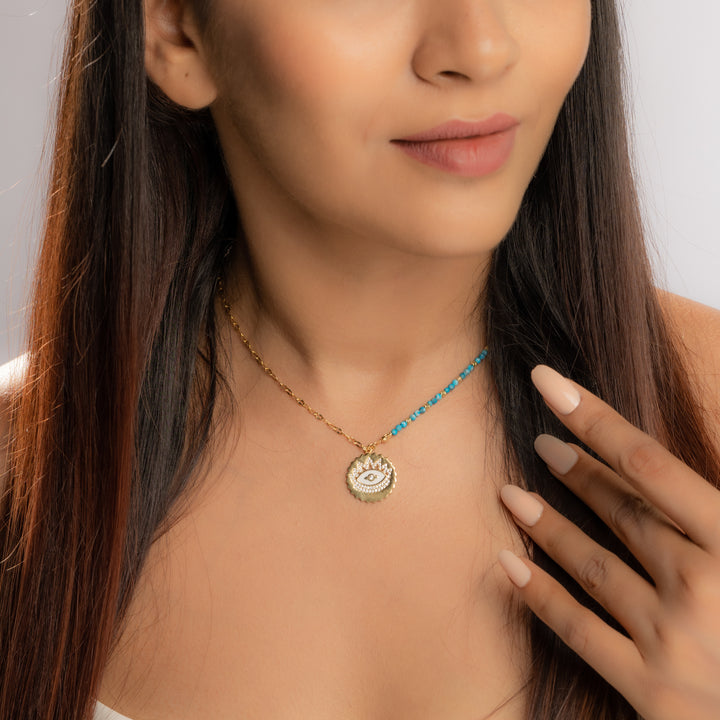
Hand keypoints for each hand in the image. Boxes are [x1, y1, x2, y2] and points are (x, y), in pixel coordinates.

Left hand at [497, 365, 719, 719]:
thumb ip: (713, 505)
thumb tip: (680, 452)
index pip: (650, 464)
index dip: (595, 418)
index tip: (549, 383)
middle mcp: (705, 587)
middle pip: (621, 512)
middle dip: (577, 472)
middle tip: (542, 442)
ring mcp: (675, 642)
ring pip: (592, 565)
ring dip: (546, 526)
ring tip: (510, 495)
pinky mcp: (652, 693)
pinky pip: (581, 633)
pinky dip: (541, 596)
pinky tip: (508, 566)